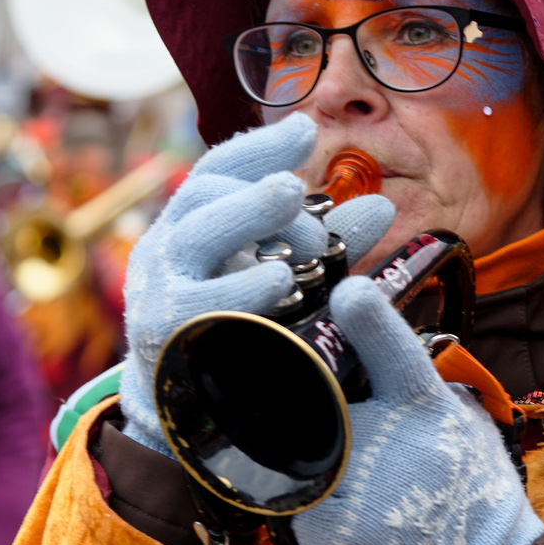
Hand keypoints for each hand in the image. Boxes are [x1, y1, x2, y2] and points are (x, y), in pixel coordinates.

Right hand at [117, 114, 394, 454]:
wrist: (186, 414)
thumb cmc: (239, 334)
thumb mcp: (280, 280)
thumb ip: (326, 244)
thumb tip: (382, 205)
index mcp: (189, 230)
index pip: (217, 172)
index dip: (260, 148)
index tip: (307, 130)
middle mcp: (167, 252)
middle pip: (203, 194)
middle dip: (258, 183)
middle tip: (299, 186)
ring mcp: (160, 293)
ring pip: (196, 234)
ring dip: (247, 212)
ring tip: (291, 201)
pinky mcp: (169, 337)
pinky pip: (202, 303)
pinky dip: (243, 287)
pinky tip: (280, 280)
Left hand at [292, 276, 542, 544]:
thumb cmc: (468, 485)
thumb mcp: (463, 418)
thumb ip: (421, 382)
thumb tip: (374, 338)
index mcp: (429, 404)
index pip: (398, 352)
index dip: (372, 319)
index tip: (350, 291)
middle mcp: (400, 438)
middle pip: (325, 410)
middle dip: (323, 425)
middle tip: (355, 450)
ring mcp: (373, 485)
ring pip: (306, 461)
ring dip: (316, 473)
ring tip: (354, 491)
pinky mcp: (351, 530)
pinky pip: (302, 513)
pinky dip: (312, 521)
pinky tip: (341, 524)